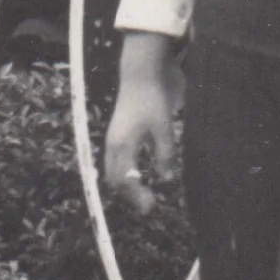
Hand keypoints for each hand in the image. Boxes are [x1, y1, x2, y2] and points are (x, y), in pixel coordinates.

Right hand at [104, 38, 181, 208]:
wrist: (140, 74)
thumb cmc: (152, 98)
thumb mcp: (163, 126)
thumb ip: (164, 153)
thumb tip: (165, 179)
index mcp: (122, 144)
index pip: (124, 180)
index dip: (137, 195)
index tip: (151, 206)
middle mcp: (113, 144)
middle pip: (115, 179)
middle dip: (130, 195)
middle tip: (148, 205)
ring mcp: (113, 139)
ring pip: (113, 171)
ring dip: (127, 185)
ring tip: (143, 194)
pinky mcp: (118, 134)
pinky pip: (116, 161)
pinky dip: (126, 173)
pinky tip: (139, 175)